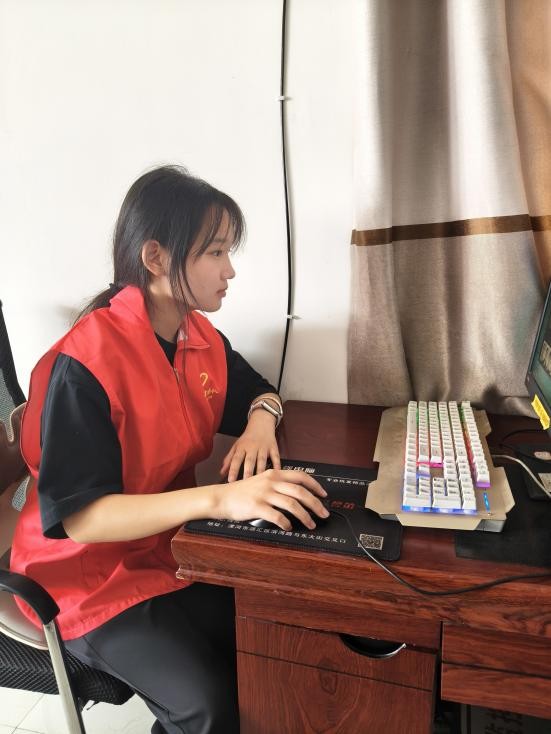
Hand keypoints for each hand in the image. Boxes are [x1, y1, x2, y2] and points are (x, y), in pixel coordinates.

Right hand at [213, 468, 328, 529]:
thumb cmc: (242, 492)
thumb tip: (298, 493)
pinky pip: (278, 516)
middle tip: (324, 513)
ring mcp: (264, 494)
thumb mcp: (262, 481)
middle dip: (315, 504)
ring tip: (311, 524)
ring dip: (305, 516)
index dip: (315, 485)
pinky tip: (288, 527)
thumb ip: (278, 483)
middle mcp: (271, 482)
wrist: (222, 497)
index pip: (301, 476)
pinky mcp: (257, 507)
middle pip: (300, 492)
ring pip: (292, 505)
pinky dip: (286, 523)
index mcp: (274, 474)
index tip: (324, 495)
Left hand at [221, 409, 280, 481]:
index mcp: (242, 447)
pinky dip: (277, 465)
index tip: (230, 480)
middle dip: (248, 472)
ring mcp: (263, 447)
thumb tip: (222, 472)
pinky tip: (276, 473)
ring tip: (259, 482)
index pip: (236, 459)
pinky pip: (275, 457)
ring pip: (262, 459)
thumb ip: (229, 459)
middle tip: (246, 483)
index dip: (233, 470)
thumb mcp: (236, 446)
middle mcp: (252, 447)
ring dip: (260, 470)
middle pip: (250, 460)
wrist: (261, 423)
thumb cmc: (247, 438)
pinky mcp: (273, 447)